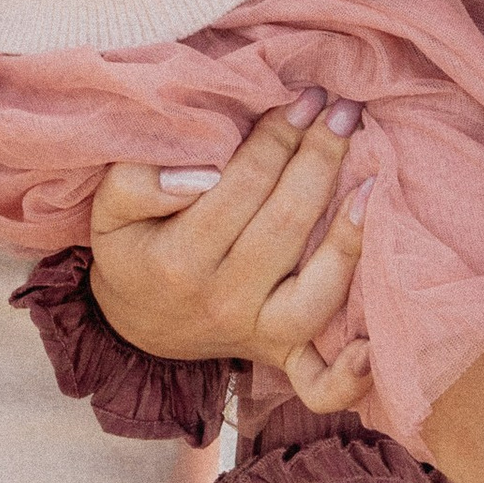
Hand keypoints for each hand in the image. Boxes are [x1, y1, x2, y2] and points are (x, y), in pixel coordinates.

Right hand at [88, 87, 374, 413]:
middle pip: (286, 224)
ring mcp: (256, 335)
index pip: (242, 187)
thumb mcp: (110, 209)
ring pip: (317, 293)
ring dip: (350, 234)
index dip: (278, 136)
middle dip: (320, 158)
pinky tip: (374, 342)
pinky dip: (350, 375)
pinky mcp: (281, 356)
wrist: (137, 323)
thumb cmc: (133, 249)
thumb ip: (141, 181)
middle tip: (345, 109)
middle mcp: (223, 302)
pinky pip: (319, 385)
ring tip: (373, 179)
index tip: (304, 97)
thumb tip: (203, 172)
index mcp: (178, 261)